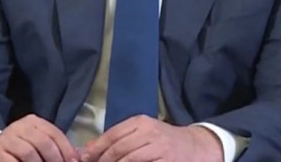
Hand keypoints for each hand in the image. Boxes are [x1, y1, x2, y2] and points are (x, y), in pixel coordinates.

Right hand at [0, 114, 79, 161]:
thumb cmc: (18, 150)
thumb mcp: (35, 142)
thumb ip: (54, 146)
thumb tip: (78, 157)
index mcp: (32, 122)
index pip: (54, 133)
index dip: (66, 149)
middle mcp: (19, 127)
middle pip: (44, 142)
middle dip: (56, 159)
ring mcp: (6, 140)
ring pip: (30, 153)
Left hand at [81, 115, 222, 161]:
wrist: (196, 147)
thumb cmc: (164, 140)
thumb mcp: (142, 133)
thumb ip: (117, 139)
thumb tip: (87, 149)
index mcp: (141, 123)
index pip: (112, 135)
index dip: (96, 149)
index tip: (84, 159)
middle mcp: (150, 133)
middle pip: (118, 149)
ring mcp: (160, 148)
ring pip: (129, 160)